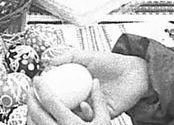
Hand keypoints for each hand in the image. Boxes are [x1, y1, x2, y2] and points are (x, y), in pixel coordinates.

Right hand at [33, 48, 148, 118]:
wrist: (134, 72)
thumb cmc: (112, 63)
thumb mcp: (86, 56)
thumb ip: (67, 57)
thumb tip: (47, 62)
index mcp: (76, 84)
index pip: (58, 90)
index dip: (48, 91)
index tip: (39, 89)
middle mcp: (82, 96)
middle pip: (64, 103)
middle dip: (54, 105)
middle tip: (46, 102)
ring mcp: (92, 105)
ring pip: (75, 113)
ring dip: (70, 111)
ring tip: (68, 104)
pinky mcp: (102, 114)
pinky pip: (90, 117)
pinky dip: (85, 113)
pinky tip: (85, 105)